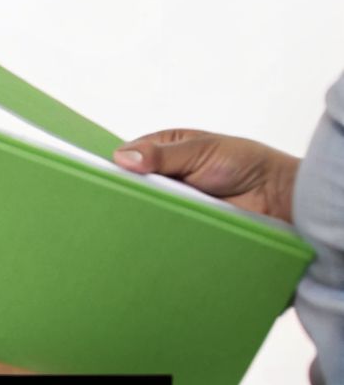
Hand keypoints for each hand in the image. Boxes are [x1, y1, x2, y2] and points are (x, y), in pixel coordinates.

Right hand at [113, 129, 298, 223]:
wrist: (278, 198)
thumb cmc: (245, 164)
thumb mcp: (200, 151)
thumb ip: (161, 155)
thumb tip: (122, 157)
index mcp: (165, 149)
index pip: (128, 158)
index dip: (117, 168)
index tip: (105, 180)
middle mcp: (165, 176)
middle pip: (133, 186)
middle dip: (127, 194)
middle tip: (116, 205)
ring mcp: (172, 201)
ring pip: (144, 209)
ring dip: (142, 214)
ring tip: (131, 223)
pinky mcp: (182, 224)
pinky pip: (161, 229)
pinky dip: (156, 231)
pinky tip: (148, 235)